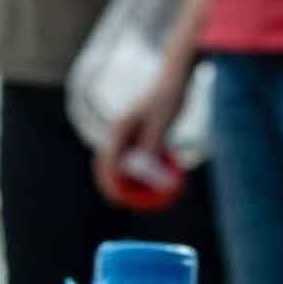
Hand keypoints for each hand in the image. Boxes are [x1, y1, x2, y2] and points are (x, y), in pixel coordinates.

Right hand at [94, 67, 188, 202]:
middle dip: (111, 183)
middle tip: (119, 202)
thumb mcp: (162, 125)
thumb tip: (141, 171)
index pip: (108, 161)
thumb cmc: (168, 101)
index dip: (110, 182)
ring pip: (119, 160)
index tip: (116, 200)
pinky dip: (135, 169)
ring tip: (130, 195)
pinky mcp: (138, 133)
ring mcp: (128, 132)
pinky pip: (132, 156)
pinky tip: (146, 179)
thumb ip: (151, 146)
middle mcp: (120, 131)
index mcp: (120, 129)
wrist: (173, 81)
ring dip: (123, 177)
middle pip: (109, 162)